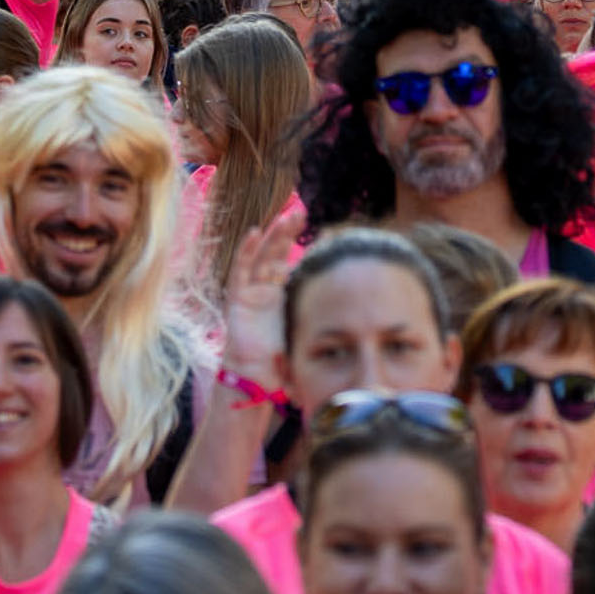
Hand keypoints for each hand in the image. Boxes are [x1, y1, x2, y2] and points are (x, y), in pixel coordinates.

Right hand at [216, 199, 306, 386]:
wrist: (258, 380)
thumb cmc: (284, 359)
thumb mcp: (307, 329)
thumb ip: (322, 315)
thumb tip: (357, 304)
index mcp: (283, 294)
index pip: (291, 260)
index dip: (299, 245)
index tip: (315, 226)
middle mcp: (266, 288)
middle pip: (276, 252)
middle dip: (287, 232)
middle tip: (300, 213)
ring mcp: (251, 291)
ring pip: (261, 255)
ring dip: (272, 235)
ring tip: (285, 217)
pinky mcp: (237, 298)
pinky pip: (240, 269)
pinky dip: (246, 250)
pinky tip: (255, 232)